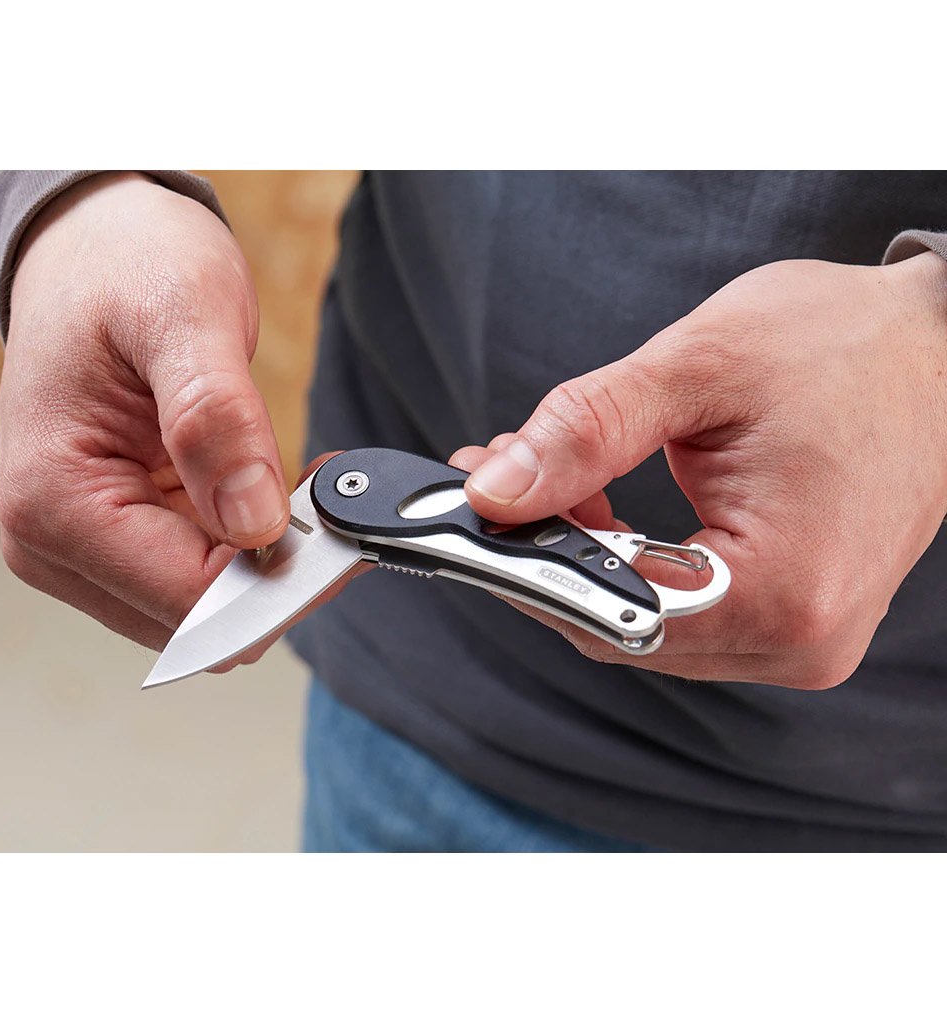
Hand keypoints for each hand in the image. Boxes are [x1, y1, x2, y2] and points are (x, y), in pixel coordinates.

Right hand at [0, 172, 288, 660]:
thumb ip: (216, 420)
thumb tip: (256, 525)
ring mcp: (91, 551)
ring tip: (295, 479)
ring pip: (214, 608)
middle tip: (322, 491)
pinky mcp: (126, 540)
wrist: (96, 248)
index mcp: (55, 505)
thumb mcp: (182, 317)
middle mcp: (59, 546)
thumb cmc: (125, 266)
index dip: (276, 577)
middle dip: (277, 569)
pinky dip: (255, 544)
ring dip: (270, 557)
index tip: (332, 520)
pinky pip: (210, 576)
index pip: (189, 602)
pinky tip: (273, 488)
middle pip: (204, 621)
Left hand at [454, 255, 946, 688]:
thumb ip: (587, 433)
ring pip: (642, 621)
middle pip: (620, 625)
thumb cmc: (845, 345)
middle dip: (546, 552)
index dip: (527, 563)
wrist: (937, 348)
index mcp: (787, 589)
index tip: (475, 507)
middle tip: (503, 474)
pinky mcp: (794, 616)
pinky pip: (680, 609)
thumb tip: (495, 490)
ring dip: (582, 555)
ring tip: (553, 473)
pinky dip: (626, 562)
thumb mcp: (699, 368)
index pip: (610, 610)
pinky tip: (599, 503)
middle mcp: (800, 638)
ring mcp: (801, 636)